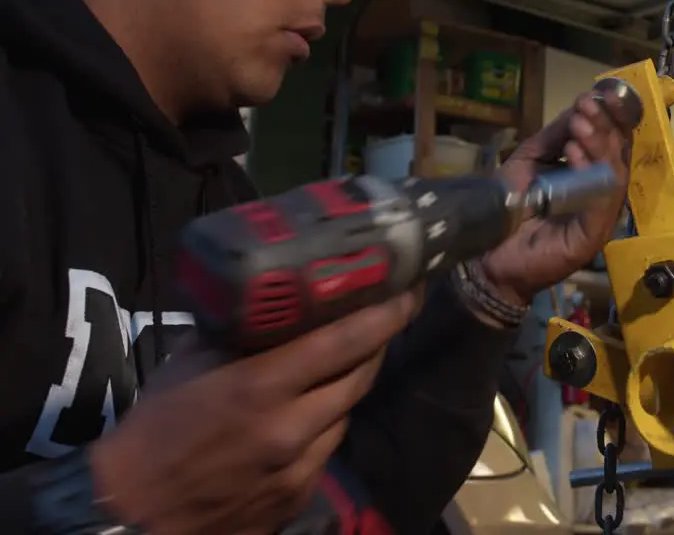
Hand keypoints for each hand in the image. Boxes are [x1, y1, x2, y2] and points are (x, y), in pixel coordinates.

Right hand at [88, 291, 417, 534]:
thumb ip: (239, 332)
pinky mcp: (300, 494)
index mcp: (262, 385)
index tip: (408, 291)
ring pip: (347, 413)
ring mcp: (300, 465)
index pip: (347, 340)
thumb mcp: (190, 363)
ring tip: (342, 363)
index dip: (387, 314)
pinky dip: (325, 425)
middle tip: (386, 317)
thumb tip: (271, 299)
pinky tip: (309, 415)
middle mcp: (292, 426)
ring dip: (348, 386)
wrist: (134, 512)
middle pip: (362, 374)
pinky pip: (328, 448)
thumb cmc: (155, 429)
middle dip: (378, 343)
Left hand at [480, 89, 632, 301]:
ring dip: (598, 146)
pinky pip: (600, 203)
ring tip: (579, 125)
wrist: (488, 255)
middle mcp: (603, 196)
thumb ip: (555, 136)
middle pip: (618, 156)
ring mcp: (600, 218)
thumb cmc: (511, 208)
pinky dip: (590, 175)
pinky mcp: (592, 237)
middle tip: (587, 106)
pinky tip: (573, 154)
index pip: (613, 143)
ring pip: (613, 176)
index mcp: (592, 177)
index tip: (597, 94)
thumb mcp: (532, 161)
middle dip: (604, 126)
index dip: (611, 118)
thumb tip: (580, 106)